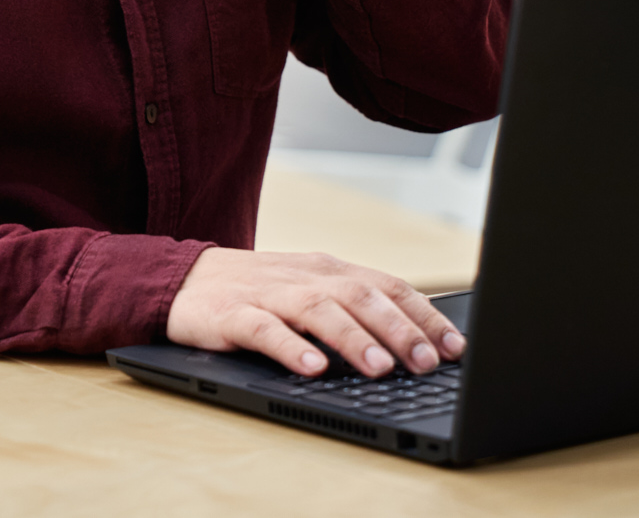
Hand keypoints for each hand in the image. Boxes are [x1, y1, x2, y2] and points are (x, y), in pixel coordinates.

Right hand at [165, 248, 466, 377]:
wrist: (184, 279)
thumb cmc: (258, 293)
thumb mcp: (310, 292)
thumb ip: (354, 310)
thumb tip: (414, 344)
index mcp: (329, 271)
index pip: (387, 287)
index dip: (424, 315)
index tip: (454, 348)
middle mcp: (305, 277)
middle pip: (360, 296)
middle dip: (398, 329)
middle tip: (425, 362)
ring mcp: (268, 294)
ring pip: (318, 310)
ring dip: (353, 339)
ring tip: (379, 368)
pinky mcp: (232, 315)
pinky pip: (265, 330)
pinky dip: (291, 347)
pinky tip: (312, 367)